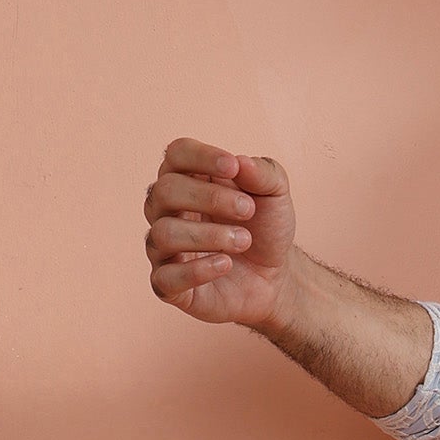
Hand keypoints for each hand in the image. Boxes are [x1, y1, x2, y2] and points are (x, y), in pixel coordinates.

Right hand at [144, 139, 296, 328]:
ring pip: (164, 233)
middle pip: (165, 191)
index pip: (175, 154)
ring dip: (208, 235)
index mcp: (187, 179)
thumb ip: (264, 173)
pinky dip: (197, 270)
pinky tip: (225, 265)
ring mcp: (163, 248)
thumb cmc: (265, 229)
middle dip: (209, 198)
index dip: (200, 157)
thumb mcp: (276, 195)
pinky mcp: (168, 285)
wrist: (275, 278)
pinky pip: (165, 277)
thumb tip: (240, 162)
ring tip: (244, 240)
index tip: (233, 168)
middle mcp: (166, 211)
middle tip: (247, 210)